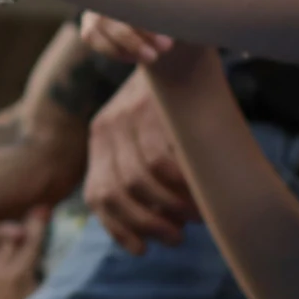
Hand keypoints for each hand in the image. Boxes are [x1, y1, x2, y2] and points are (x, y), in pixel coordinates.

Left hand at [84, 71, 202, 252]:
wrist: (177, 50)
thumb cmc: (165, 108)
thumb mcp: (140, 134)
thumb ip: (137, 171)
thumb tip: (147, 233)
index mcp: (99, 139)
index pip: (97, 195)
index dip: (117, 228)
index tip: (142, 249)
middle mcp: (107, 127)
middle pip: (118, 192)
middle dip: (148, 223)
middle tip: (175, 237)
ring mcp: (129, 117)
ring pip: (141, 179)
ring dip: (169, 208)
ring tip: (192, 221)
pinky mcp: (155, 111)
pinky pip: (165, 160)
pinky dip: (183, 186)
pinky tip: (200, 197)